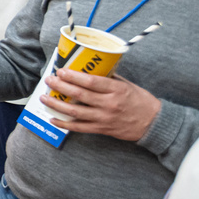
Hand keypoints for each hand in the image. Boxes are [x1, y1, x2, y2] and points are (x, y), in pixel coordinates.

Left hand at [39, 71, 160, 141]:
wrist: (154, 124)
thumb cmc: (141, 101)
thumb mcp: (127, 85)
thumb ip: (109, 78)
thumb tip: (90, 69)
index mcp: (116, 90)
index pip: (91, 82)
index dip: (73, 76)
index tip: (61, 71)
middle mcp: (109, 104)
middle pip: (79, 95)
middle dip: (60, 87)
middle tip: (49, 80)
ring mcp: (104, 118)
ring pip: (75, 112)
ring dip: (57, 105)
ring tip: (44, 98)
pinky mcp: (102, 129)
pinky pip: (79, 127)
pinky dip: (64, 124)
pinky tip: (53, 118)